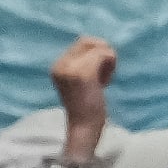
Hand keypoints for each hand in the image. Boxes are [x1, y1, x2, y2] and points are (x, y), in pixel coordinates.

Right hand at [50, 36, 115, 156]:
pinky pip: (105, 55)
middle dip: (102, 55)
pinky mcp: (83, 73)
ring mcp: (70, 68)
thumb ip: (83, 61)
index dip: (94, 55)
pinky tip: (105, 84)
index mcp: (56, 66)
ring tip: (102, 81)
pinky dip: (111, 67)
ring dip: (108, 61)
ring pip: (100, 47)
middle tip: (100, 77)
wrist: (84, 127)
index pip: (82, 42)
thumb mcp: (79, 79)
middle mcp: (60, 65)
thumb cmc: (86, 105)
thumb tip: (96, 41)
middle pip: (90, 41)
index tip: (93, 76)